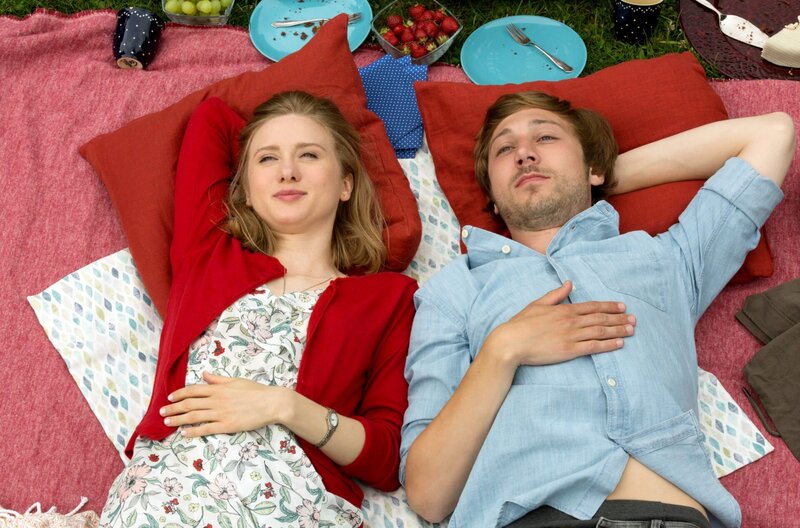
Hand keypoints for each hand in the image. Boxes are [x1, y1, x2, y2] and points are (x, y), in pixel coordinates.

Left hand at [160, 372, 291, 437]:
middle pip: (189, 404)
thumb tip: (204, 375)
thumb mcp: (236, 381)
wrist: (271, 403)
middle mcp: (216, 400)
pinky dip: (193, 431)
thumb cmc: (255, 391)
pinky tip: (184, 433)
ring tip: (167, 421)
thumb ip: (218, 379)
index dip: (179, 394)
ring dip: (178, 419)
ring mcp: (221, 413)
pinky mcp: (226, 425)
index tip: (169, 398)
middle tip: (161, 411)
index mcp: (218, 388)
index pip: (193, 390)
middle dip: (173, 408)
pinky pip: (206, 428)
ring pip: (194, 416)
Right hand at [484, 281, 634, 367]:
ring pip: (601, 331)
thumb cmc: (521, 323)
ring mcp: (572, 336)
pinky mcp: (570, 351)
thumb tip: (569, 283)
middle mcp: (571, 321)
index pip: (592, 306)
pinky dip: (608, 345)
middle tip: (633, 319)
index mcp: (564, 309)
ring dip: (618, 330)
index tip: (622, 306)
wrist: (512, 342)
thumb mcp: (538, 304)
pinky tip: (619, 343)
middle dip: (619, 318)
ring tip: (631, 329)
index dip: (609, 306)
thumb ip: (556, 294)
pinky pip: (594, 347)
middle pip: (601, 318)